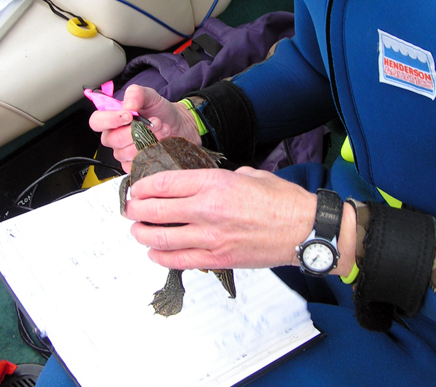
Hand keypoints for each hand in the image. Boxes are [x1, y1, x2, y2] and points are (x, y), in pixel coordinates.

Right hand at [89, 85, 200, 171]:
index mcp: (113, 119)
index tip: (128, 115)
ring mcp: (124, 153)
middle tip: (154, 122)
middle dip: (136, 131)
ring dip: (148, 140)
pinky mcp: (135, 165)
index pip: (97, 121)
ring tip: (162, 129)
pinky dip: (152, 152)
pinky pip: (136, 165)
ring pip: (126, 153)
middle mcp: (115, 137)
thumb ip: (136, 93)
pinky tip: (162, 143)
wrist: (179, 125)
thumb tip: (127, 105)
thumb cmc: (161, 111)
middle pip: (112, 139)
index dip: (110, 120)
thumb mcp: (150, 96)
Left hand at [124, 166, 318, 270]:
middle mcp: (208, 209)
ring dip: (142, 235)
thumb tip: (200, 185)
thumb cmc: (282, 201)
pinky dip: (160, 257)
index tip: (136, 188)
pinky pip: (178, 261)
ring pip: (160, 239)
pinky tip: (154, 253)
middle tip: (131, 209)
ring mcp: (211, 237)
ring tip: (138, 231)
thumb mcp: (248, 175)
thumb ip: (219, 179)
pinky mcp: (217, 259)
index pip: (163, 183)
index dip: (143, 187)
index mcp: (215, 183)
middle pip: (154, 210)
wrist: (304, 229)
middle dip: (135, 210)